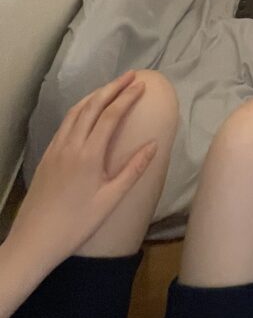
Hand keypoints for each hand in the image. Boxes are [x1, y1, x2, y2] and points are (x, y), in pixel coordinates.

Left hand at [7, 72, 157, 275]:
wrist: (34, 241)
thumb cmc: (76, 224)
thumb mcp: (110, 200)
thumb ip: (133, 170)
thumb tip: (153, 144)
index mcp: (89, 154)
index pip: (111, 115)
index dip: (127, 97)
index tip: (141, 85)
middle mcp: (70, 145)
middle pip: (92, 106)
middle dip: (112, 88)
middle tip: (130, 76)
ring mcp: (55, 148)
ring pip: (76, 111)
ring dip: (95, 95)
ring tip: (111, 87)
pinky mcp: (46, 156)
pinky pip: (65, 123)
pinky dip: (80, 109)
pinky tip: (86, 112)